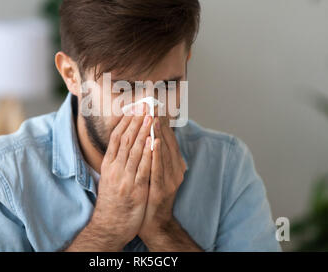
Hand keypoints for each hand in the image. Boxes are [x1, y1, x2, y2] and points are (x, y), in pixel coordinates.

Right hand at [89, 104, 152, 249]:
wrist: (109, 226)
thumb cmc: (112, 201)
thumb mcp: (110, 178)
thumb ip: (116, 161)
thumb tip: (125, 143)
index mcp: (108, 165)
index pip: (117, 138)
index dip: (126, 121)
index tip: (134, 108)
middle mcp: (115, 169)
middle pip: (126, 140)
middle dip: (136, 121)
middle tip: (145, 105)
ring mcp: (125, 179)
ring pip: (135, 150)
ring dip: (144, 132)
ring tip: (151, 116)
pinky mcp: (136, 189)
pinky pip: (144, 168)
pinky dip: (149, 153)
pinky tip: (155, 141)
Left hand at [138, 116, 186, 239]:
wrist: (153, 222)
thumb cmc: (152, 193)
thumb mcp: (156, 171)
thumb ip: (157, 154)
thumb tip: (152, 132)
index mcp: (175, 164)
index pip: (169, 139)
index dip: (162, 121)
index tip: (155, 105)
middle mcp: (176, 170)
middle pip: (168, 142)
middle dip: (160, 123)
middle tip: (153, 105)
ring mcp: (170, 180)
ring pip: (164, 153)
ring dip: (158, 134)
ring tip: (154, 118)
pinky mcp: (162, 190)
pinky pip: (158, 169)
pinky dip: (156, 155)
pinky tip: (153, 143)